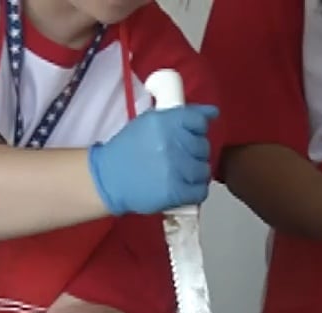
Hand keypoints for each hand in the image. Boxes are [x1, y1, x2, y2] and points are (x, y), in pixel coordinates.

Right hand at [88, 104, 218, 215]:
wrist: (108, 178)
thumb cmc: (128, 150)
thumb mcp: (149, 123)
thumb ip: (180, 117)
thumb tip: (213, 112)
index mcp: (165, 121)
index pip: (199, 121)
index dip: (198, 130)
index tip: (191, 136)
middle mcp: (172, 142)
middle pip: (203, 147)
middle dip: (195, 153)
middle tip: (179, 158)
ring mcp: (175, 168)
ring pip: (204, 170)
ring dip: (196, 173)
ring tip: (180, 174)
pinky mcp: (175, 191)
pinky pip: (200, 191)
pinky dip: (195, 191)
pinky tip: (183, 188)